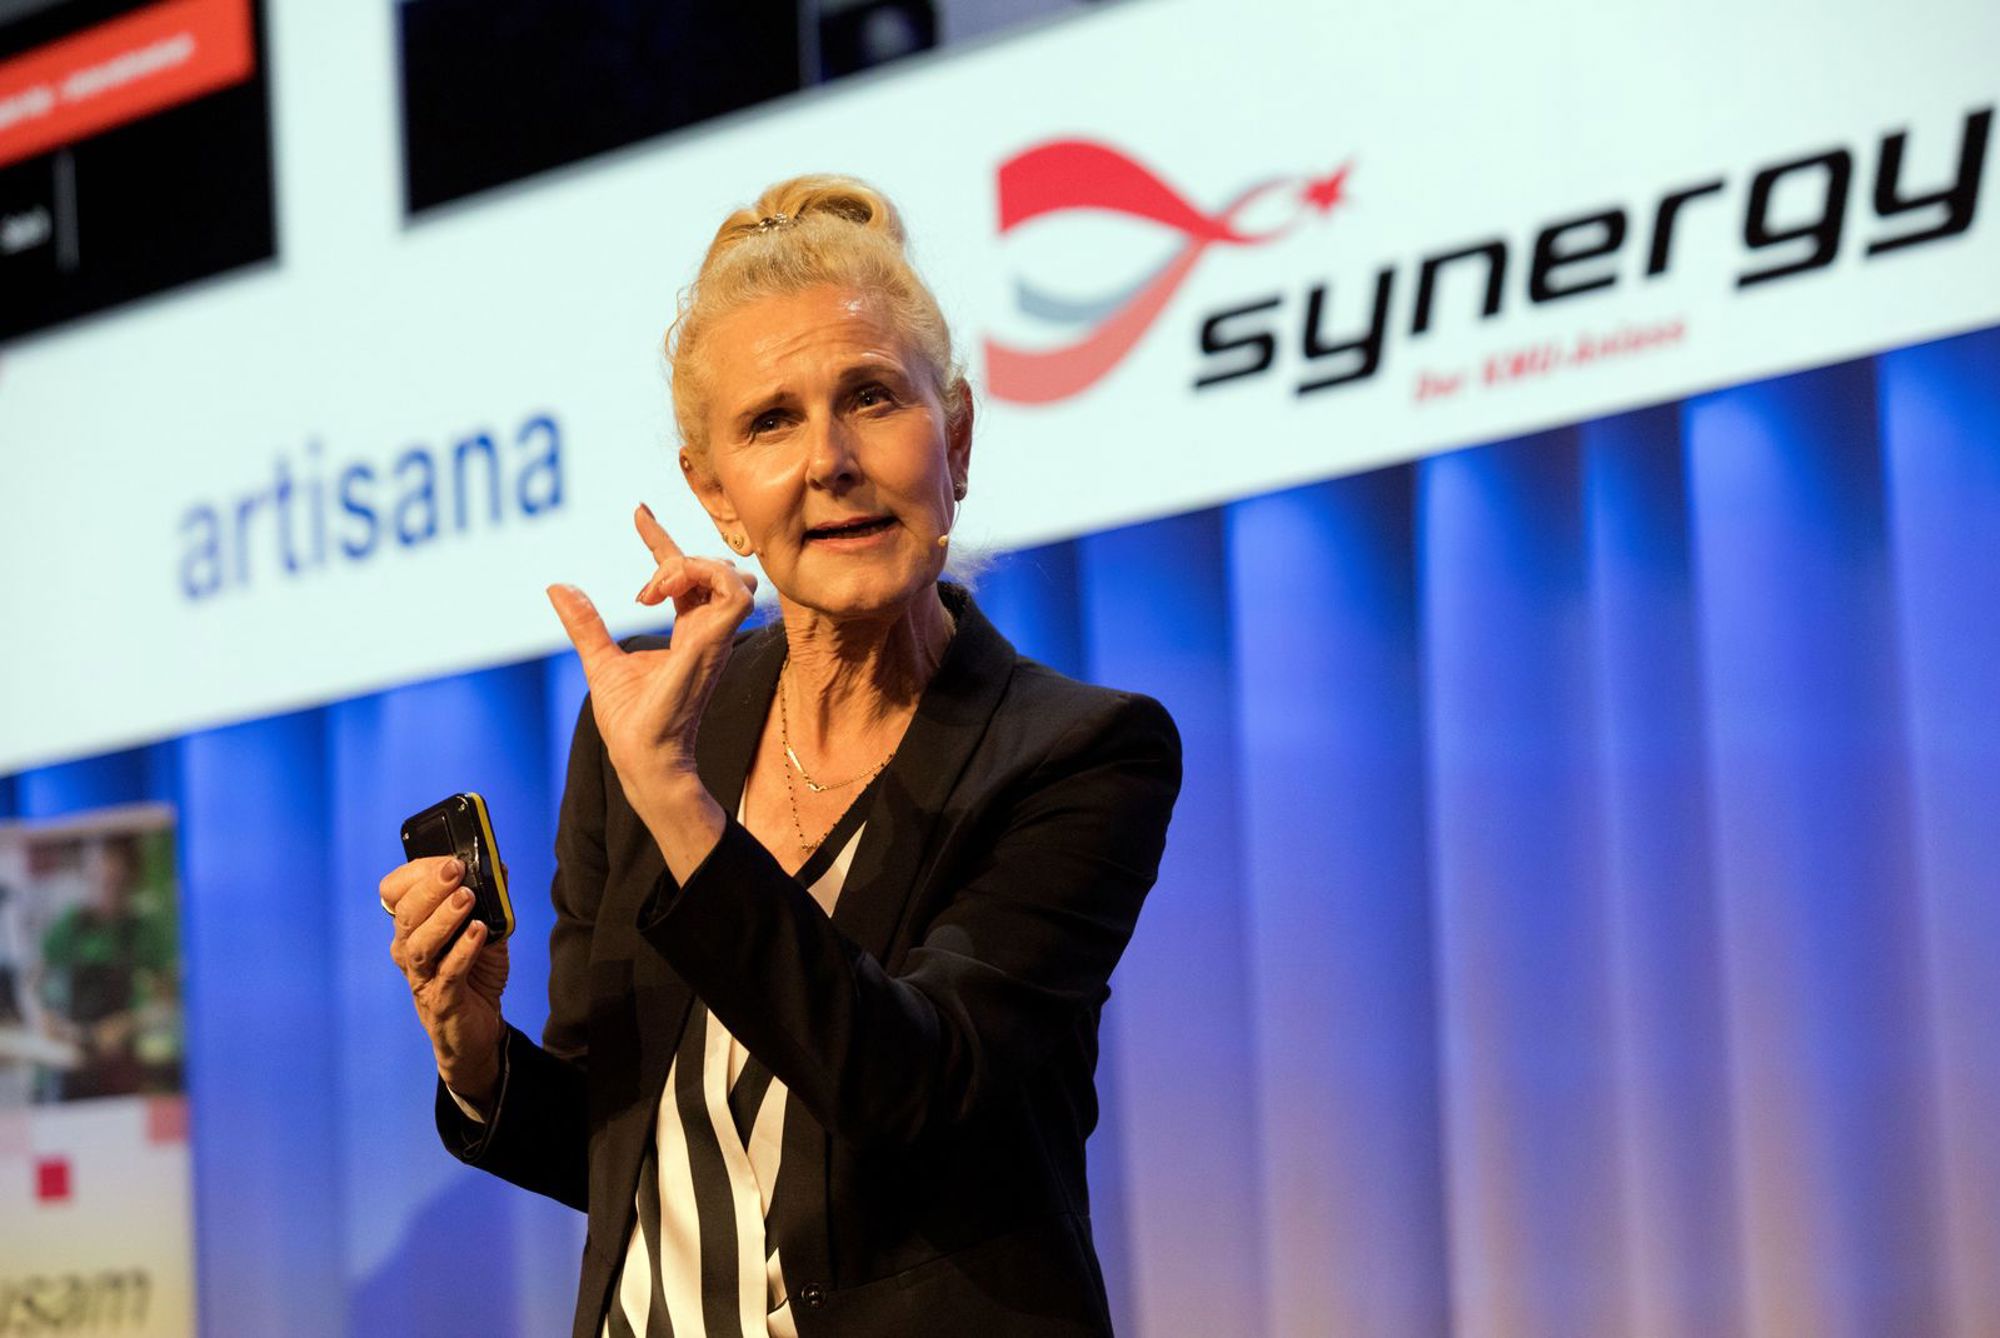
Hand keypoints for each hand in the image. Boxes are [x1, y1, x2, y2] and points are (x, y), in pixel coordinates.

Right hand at [382, 855, 509, 1102]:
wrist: (480, 1030)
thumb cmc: (475, 975)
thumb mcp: (484, 932)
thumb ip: (489, 902)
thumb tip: (498, 866)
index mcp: (412, 928)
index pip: (395, 893)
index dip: (418, 873)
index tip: (448, 858)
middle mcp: (408, 951)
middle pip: (407, 914)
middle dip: (430, 887)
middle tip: (456, 869)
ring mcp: (421, 977)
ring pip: (420, 944)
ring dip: (443, 917)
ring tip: (467, 898)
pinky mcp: (441, 1001)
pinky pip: (448, 973)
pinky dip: (463, 950)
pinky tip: (478, 932)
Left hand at [545, 504, 758, 815]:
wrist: (641, 754)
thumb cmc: (630, 721)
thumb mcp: (599, 659)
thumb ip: (585, 624)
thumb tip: (556, 587)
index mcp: (688, 634)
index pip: (686, 575)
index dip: (661, 539)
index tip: (638, 512)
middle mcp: (708, 632)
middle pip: (715, 569)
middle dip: (677, 556)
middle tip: (641, 590)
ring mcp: (716, 637)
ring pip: (731, 575)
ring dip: (689, 566)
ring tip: (649, 590)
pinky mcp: (715, 643)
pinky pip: (733, 592)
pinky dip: (700, 577)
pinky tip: (658, 594)